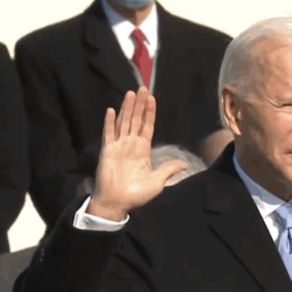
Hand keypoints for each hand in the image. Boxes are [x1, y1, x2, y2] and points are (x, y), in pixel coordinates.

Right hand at [88, 88, 186, 220]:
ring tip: (130, 93)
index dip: (150, 113)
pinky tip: (111, 110)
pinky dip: (110, 122)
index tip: (152, 99)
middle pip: (136, 120)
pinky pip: (109, 134)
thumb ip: (168, 170)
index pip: (147, 127)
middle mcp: (131, 145)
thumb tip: (184, 164)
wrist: (118, 202)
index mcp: (143, 150)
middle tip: (142, 88)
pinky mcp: (108, 151)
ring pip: (124, 123)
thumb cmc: (137, 194)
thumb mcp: (158, 181)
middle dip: (139, 105)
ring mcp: (119, 146)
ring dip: (127, 108)